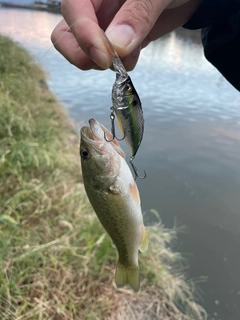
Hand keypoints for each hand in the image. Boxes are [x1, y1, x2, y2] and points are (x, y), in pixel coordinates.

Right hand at [51, 0, 201, 70]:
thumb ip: (137, 15)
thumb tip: (116, 47)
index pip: (74, 9)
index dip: (83, 35)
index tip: (105, 57)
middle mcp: (97, 6)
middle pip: (67, 34)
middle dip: (84, 54)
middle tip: (107, 63)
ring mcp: (107, 24)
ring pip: (86, 50)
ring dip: (104, 62)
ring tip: (130, 56)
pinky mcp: (121, 39)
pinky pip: (110, 57)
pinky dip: (120, 63)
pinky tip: (135, 55)